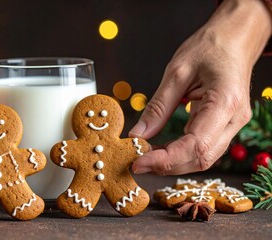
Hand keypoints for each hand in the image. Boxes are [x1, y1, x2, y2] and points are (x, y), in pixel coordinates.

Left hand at [129, 0, 271, 174]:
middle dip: (167, 165)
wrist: (234, 39)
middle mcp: (234, 119)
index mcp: (224, 102)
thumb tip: (137, 134)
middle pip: (201, 158)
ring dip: (174, 162)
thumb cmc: (209, 48)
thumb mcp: (177, 72)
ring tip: (146, 156)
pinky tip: (161, 149)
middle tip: (137, 162)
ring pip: (204, 158)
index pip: (195, 145)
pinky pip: (204, 148)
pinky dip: (181, 153)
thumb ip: (158, 107)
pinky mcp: (225, 125)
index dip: (166, 159)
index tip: (138, 161)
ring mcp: (233, 124)